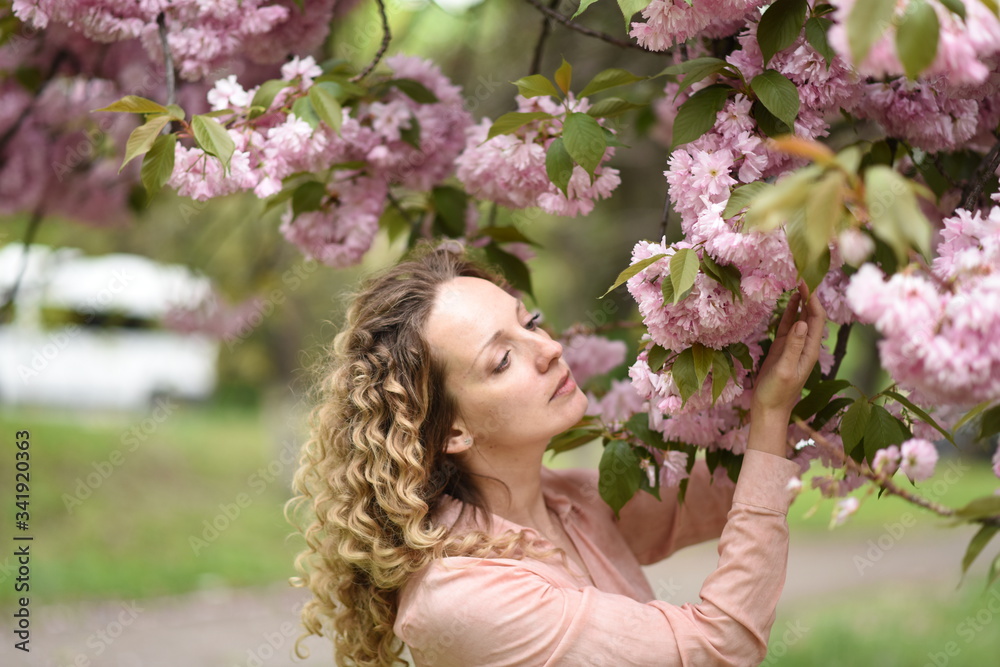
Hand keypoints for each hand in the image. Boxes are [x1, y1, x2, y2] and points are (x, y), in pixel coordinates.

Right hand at [751, 282, 826, 418]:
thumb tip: (803, 322)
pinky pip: (788, 326)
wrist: (768, 409)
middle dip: (810, 296)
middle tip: (803, 276)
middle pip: (812, 315)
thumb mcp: (786, 369)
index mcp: (810, 350)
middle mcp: (805, 345)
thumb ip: (794, 346)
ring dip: (801, 301)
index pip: (816, 319)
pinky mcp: (782, 348)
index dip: (813, 300)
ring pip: (801, 318)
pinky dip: (790, 312)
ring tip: (797, 282)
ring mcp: (794, 346)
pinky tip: (790, 300)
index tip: (806, 283)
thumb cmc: (777, 393)